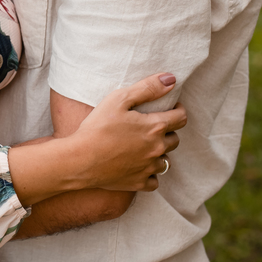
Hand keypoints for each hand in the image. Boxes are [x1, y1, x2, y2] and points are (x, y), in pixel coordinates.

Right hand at [71, 73, 185, 191]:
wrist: (81, 159)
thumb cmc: (97, 127)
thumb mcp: (119, 99)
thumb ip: (147, 88)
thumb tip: (171, 79)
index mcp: (154, 127)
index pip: (180, 118)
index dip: (178, 110)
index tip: (171, 108)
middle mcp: (157, 149)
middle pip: (175, 140)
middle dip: (167, 131)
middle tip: (152, 126)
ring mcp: (149, 168)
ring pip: (166, 161)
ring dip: (159, 153)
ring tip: (145, 147)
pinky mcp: (139, 183)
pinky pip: (154, 180)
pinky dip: (150, 173)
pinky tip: (139, 166)